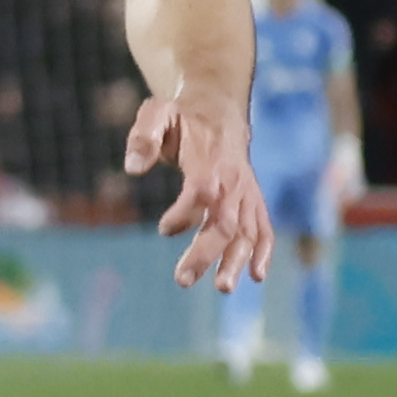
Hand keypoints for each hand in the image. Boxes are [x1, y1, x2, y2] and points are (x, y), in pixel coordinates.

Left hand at [127, 87, 273, 292]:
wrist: (218, 109)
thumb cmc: (181, 116)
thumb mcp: (156, 113)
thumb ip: (144, 137)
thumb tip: (132, 167)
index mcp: (209, 161)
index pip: (201, 193)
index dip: (184, 214)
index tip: (164, 228)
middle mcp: (232, 181)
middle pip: (224, 222)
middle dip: (205, 254)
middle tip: (182, 280)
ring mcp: (246, 193)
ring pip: (246, 232)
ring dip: (236, 261)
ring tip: (222, 288)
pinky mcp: (253, 201)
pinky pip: (264, 228)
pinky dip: (263, 251)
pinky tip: (257, 276)